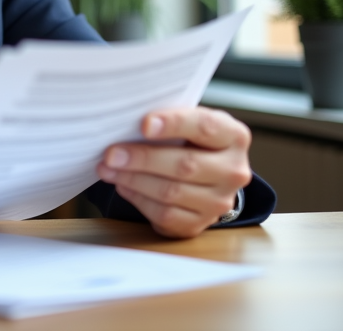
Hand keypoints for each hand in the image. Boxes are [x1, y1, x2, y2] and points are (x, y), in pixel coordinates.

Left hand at [96, 107, 251, 238]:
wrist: (206, 175)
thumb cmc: (190, 140)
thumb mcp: (190, 121)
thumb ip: (169, 120)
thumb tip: (127, 120)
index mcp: (234, 137)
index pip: (205, 127)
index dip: (174, 124)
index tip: (144, 124)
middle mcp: (233, 171)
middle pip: (185, 165)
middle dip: (142, 158)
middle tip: (111, 154)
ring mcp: (219, 201)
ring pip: (171, 192)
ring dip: (133, 180)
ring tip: (108, 169)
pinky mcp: (200, 223)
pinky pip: (164, 214)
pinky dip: (138, 199)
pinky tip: (123, 186)